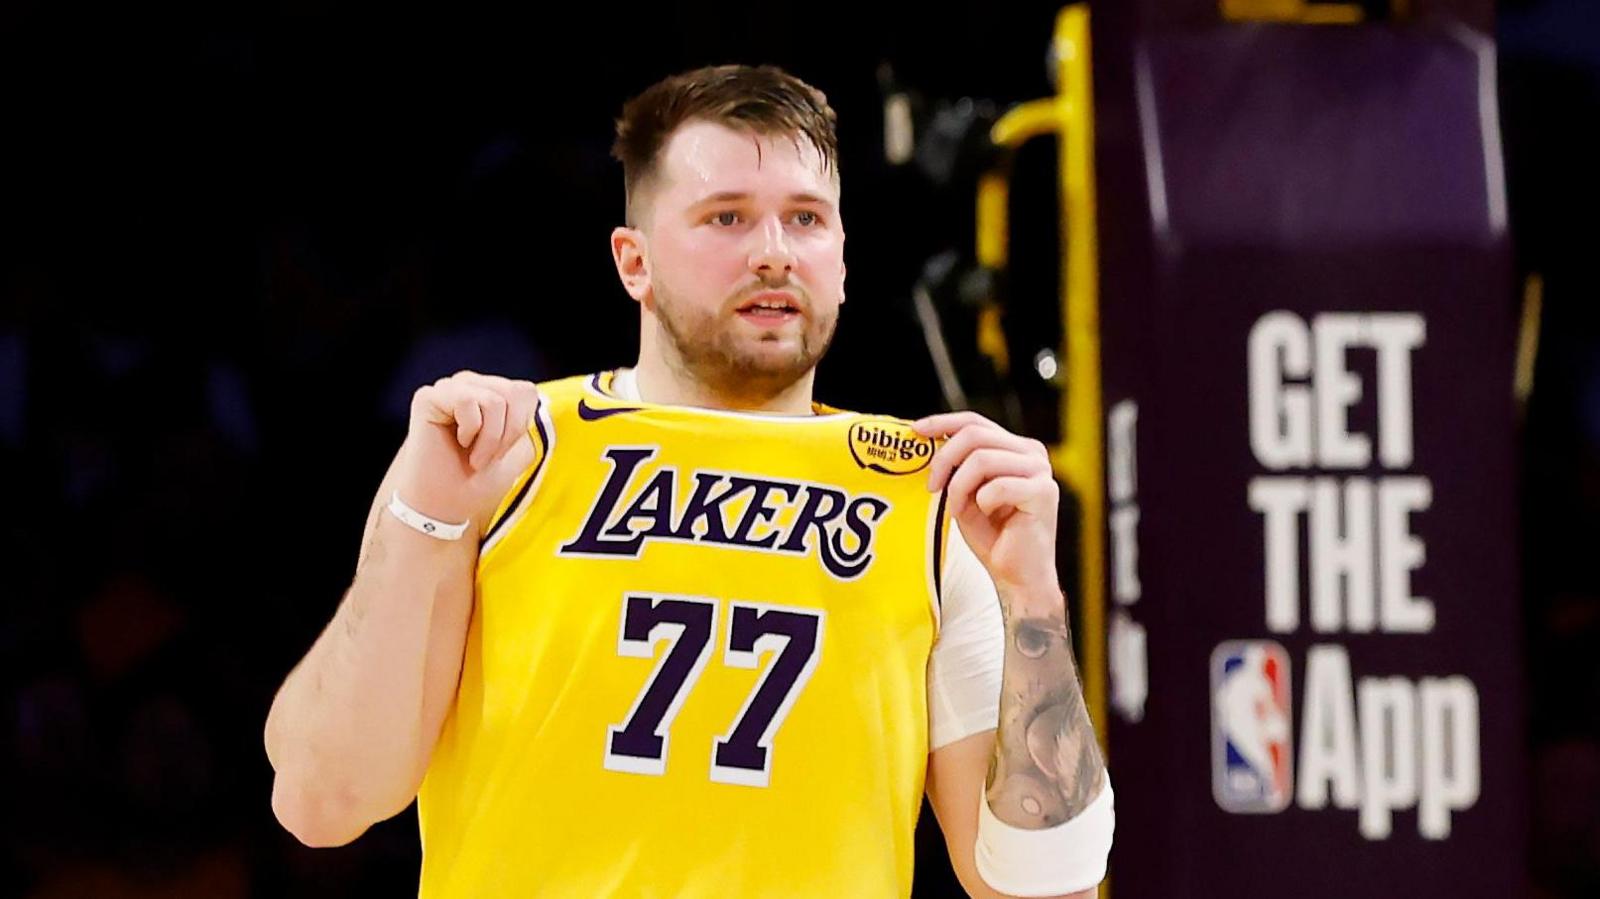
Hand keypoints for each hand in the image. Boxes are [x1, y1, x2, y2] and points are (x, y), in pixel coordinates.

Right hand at [394, 371, 539, 528]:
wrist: (444, 507)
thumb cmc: (476, 482)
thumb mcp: (516, 452)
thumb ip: (529, 424)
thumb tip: (540, 403)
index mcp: (490, 393)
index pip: (525, 391)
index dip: (521, 426)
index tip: (503, 451)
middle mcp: (470, 385)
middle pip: (514, 392)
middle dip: (507, 434)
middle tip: (487, 457)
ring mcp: (449, 388)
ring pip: (494, 399)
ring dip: (489, 438)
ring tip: (473, 456)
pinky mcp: (428, 397)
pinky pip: (467, 401)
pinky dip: (470, 430)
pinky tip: (458, 443)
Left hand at [913, 411, 1058, 599]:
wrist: (1016, 575)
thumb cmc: (993, 536)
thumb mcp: (967, 493)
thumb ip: (957, 466)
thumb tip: (928, 441)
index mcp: (1015, 447)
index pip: (976, 422)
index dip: (943, 423)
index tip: (916, 430)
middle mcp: (1032, 452)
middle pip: (975, 435)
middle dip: (945, 459)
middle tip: (931, 486)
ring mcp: (1041, 471)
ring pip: (982, 458)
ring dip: (960, 487)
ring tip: (958, 509)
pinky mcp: (1043, 492)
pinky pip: (996, 486)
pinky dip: (981, 502)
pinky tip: (984, 515)